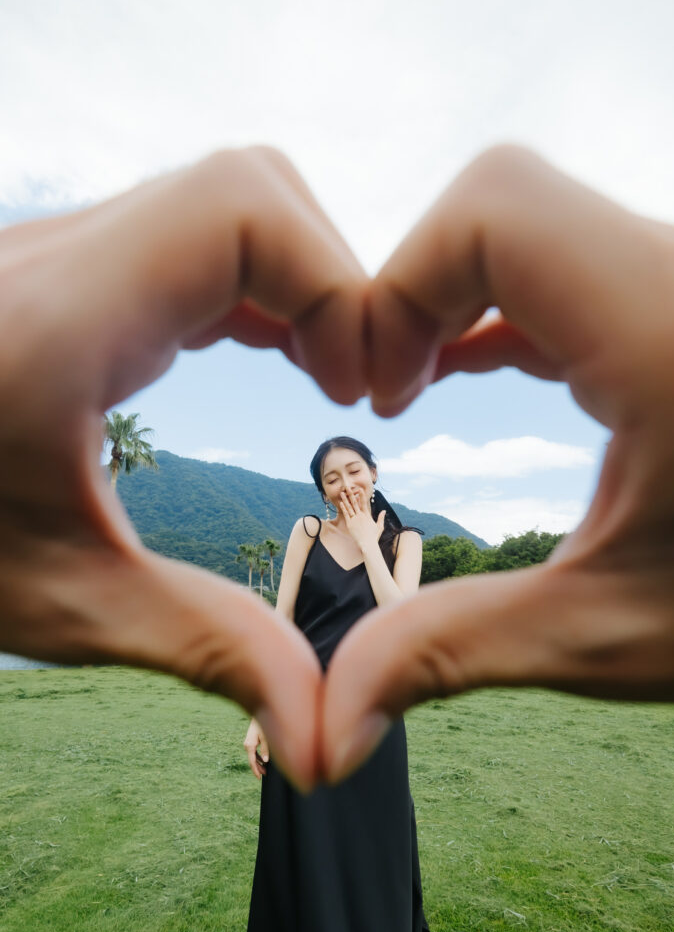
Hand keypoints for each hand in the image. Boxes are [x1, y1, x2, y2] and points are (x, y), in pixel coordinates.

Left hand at [0, 146, 368, 791]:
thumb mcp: (65, 604)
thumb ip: (211, 651)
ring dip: (302, 282)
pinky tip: (277, 355)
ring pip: (230, 203)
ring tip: (328, 378)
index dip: (336, 284)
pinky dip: (263, 285)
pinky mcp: (74, 271)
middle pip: (253, 190)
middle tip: (354, 391)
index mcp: (61, 323)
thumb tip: (323, 741)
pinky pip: (197, 236)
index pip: (240, 210)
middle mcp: (60, 260)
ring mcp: (64, 254)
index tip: (355, 395)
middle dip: (335, 282)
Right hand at [244, 718, 269, 779]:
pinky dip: (258, 757)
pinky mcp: (250, 741)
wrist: (258, 714)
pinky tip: (263, 760)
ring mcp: (248, 743)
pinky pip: (253, 752)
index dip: (256, 770)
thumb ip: (265, 749)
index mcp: (249, 746)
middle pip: (251, 760)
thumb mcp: (265, 737)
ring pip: (252, 756)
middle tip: (264, 775)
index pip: (252, 762)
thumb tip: (265, 761)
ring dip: (258, 763)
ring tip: (265, 770)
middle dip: (258, 768)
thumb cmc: (262, 725)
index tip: (259, 778)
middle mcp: (247, 745)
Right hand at [322, 145, 673, 781]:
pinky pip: (575, 259)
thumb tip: (328, 729)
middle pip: (504, 200)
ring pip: (539, 222)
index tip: (384, 395)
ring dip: (459, 294)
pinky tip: (482, 369)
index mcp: (666, 334)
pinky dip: (508, 303)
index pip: (494, 214)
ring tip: (424, 388)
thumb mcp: (612, 635)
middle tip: (398, 391)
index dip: (400, 286)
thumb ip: (454, 656)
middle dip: (418, 285)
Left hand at [337, 489, 385, 554]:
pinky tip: (341, 503)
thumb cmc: (374, 536)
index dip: (362, 496)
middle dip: (351, 494)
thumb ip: (381, 518)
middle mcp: (360, 516)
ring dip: (345, 499)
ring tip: (342, 493)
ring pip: (349, 507)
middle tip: (348, 487)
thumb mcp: (379, 526)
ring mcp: (355, 519)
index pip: (364, 503)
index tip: (359, 489)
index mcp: (367, 515)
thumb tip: (384, 511)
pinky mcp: (350, 524)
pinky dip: (344, 508)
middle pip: (355, 503)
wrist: (368, 544)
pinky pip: (346, 514)